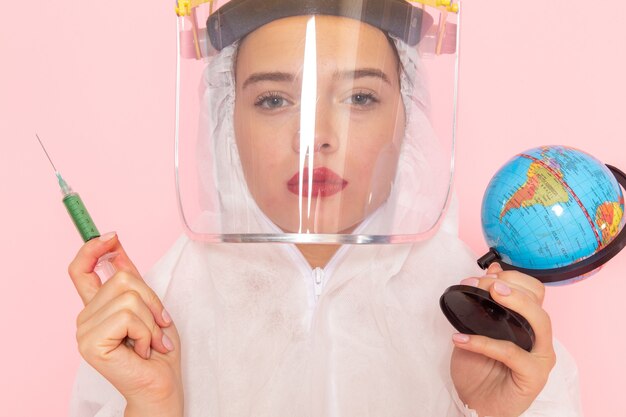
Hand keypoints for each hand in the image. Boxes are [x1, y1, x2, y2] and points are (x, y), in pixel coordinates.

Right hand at [68, 232, 182, 416]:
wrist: (162, 385)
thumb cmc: (158, 351)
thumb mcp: (149, 307)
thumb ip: (132, 281)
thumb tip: (117, 250)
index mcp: (97, 307)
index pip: (80, 270)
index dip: (92, 248)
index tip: (113, 237)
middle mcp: (85, 317)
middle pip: (122, 278)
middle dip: (151, 300)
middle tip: (156, 327)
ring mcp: (84, 331)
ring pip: (128, 296)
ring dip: (151, 320)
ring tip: (150, 342)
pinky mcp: (91, 343)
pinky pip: (127, 316)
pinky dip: (145, 332)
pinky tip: (143, 350)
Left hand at [450, 263, 555, 416]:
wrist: (475, 402)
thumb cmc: (479, 367)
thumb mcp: (476, 326)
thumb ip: (485, 302)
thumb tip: (493, 270)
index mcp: (529, 324)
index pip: (533, 291)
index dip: (510, 278)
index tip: (482, 275)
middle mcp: (540, 338)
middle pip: (538, 302)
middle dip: (509, 285)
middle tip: (482, 283)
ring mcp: (541, 357)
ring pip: (540, 322)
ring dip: (514, 302)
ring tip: (487, 292)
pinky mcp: (533, 375)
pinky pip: (512, 352)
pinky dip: (484, 342)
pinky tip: (461, 338)